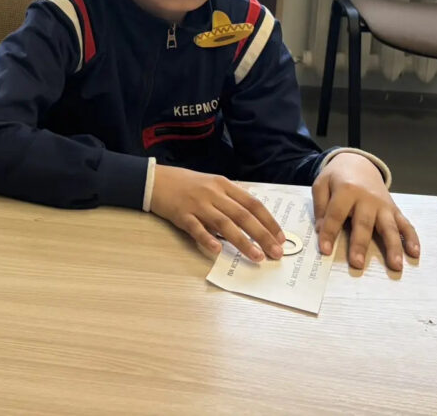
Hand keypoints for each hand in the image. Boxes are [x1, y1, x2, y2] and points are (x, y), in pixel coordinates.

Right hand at [149, 165, 285, 261]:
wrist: (155, 179)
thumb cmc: (186, 184)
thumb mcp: (211, 184)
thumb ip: (230, 198)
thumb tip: (253, 216)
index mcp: (223, 185)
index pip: (252, 203)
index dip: (268, 221)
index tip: (280, 237)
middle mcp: (213, 193)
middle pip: (243, 215)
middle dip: (263, 235)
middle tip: (276, 253)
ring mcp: (197, 204)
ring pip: (224, 223)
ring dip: (243, 241)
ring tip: (257, 257)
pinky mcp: (181, 214)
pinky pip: (196, 228)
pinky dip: (207, 239)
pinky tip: (217, 250)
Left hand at [313, 152, 419, 271]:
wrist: (358, 163)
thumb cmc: (337, 178)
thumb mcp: (321, 185)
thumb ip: (320, 206)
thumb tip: (321, 230)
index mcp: (346, 190)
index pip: (335, 214)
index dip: (329, 232)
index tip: (325, 251)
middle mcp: (367, 198)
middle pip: (364, 223)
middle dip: (360, 244)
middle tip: (357, 264)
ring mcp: (383, 205)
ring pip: (389, 227)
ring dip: (393, 247)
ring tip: (395, 265)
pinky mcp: (394, 209)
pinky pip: (405, 224)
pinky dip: (412, 238)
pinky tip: (414, 253)